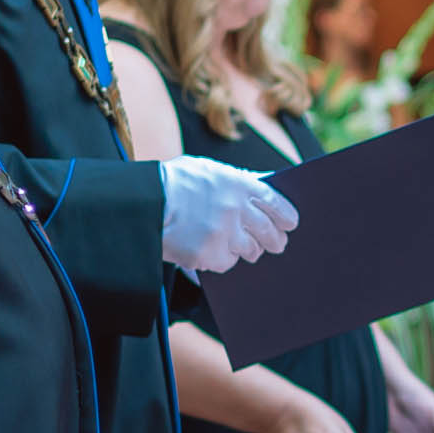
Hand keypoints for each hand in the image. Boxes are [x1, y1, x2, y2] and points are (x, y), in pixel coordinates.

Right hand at [159, 156, 299, 273]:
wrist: (142, 203)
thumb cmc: (172, 183)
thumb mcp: (207, 170)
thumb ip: (236, 179)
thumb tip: (264, 184)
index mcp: (237, 184)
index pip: (274, 202)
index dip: (286, 215)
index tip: (291, 223)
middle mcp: (235, 208)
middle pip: (268, 231)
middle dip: (276, 240)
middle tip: (277, 244)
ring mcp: (224, 233)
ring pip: (250, 250)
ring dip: (249, 250)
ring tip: (243, 248)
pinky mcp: (209, 254)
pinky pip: (227, 262)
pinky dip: (222, 259)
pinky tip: (211, 250)